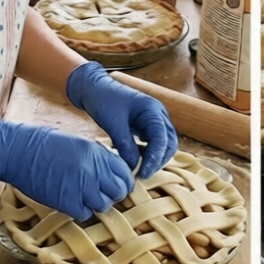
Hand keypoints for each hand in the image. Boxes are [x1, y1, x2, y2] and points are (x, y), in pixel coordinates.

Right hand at [0, 117, 134, 219]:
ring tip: (84, 198)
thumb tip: (110, 170)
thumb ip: (98, 157)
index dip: (122, 180)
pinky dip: (80, 211)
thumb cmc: (44, 144)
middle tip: (101, 193)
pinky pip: (85, 214)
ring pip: (104, 205)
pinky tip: (71, 202)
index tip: (115, 184)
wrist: (19, 151)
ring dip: (96, 204)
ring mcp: (81, 187)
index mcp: (98, 153)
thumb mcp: (79, 144)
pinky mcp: (66, 202)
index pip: (125, 173)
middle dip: (112, 194)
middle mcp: (94, 170)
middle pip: (119, 191)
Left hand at [65, 61, 177, 177]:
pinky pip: (153, 142)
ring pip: (163, 144)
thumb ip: (125, 145)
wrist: (94, 88)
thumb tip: (133, 166)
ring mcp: (154, 119)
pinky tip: (134, 158)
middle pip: (169, 143)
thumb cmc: (104, 100)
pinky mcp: (146, 125)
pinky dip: (147, 153)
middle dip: (158, 160)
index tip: (142, 173)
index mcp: (153, 110)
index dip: (155, 158)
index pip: (162, 138)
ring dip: (154, 158)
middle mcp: (158, 114)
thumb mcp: (113, 123)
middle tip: (141, 174)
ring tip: (137, 168)